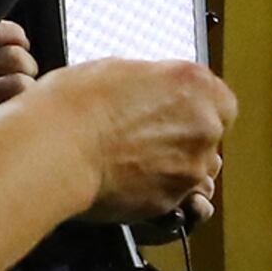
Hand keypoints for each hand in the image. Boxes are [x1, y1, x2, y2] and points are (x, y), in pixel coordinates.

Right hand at [42, 57, 233, 223]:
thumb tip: (152, 89)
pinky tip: (126, 180)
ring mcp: (193, 167)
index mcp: (196, 85)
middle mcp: (205, 126)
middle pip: (209, 135)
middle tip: (144, 135)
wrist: (53, 151)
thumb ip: (152, 81)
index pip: (218, 99)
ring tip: (132, 161)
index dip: (192, 106)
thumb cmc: (73, 106)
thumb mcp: (116, 69)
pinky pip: (176, 197)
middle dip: (183, 137)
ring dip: (173, 166)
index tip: (171, 109)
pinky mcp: (175, 201)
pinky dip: (157, 191)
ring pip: (196, 169)